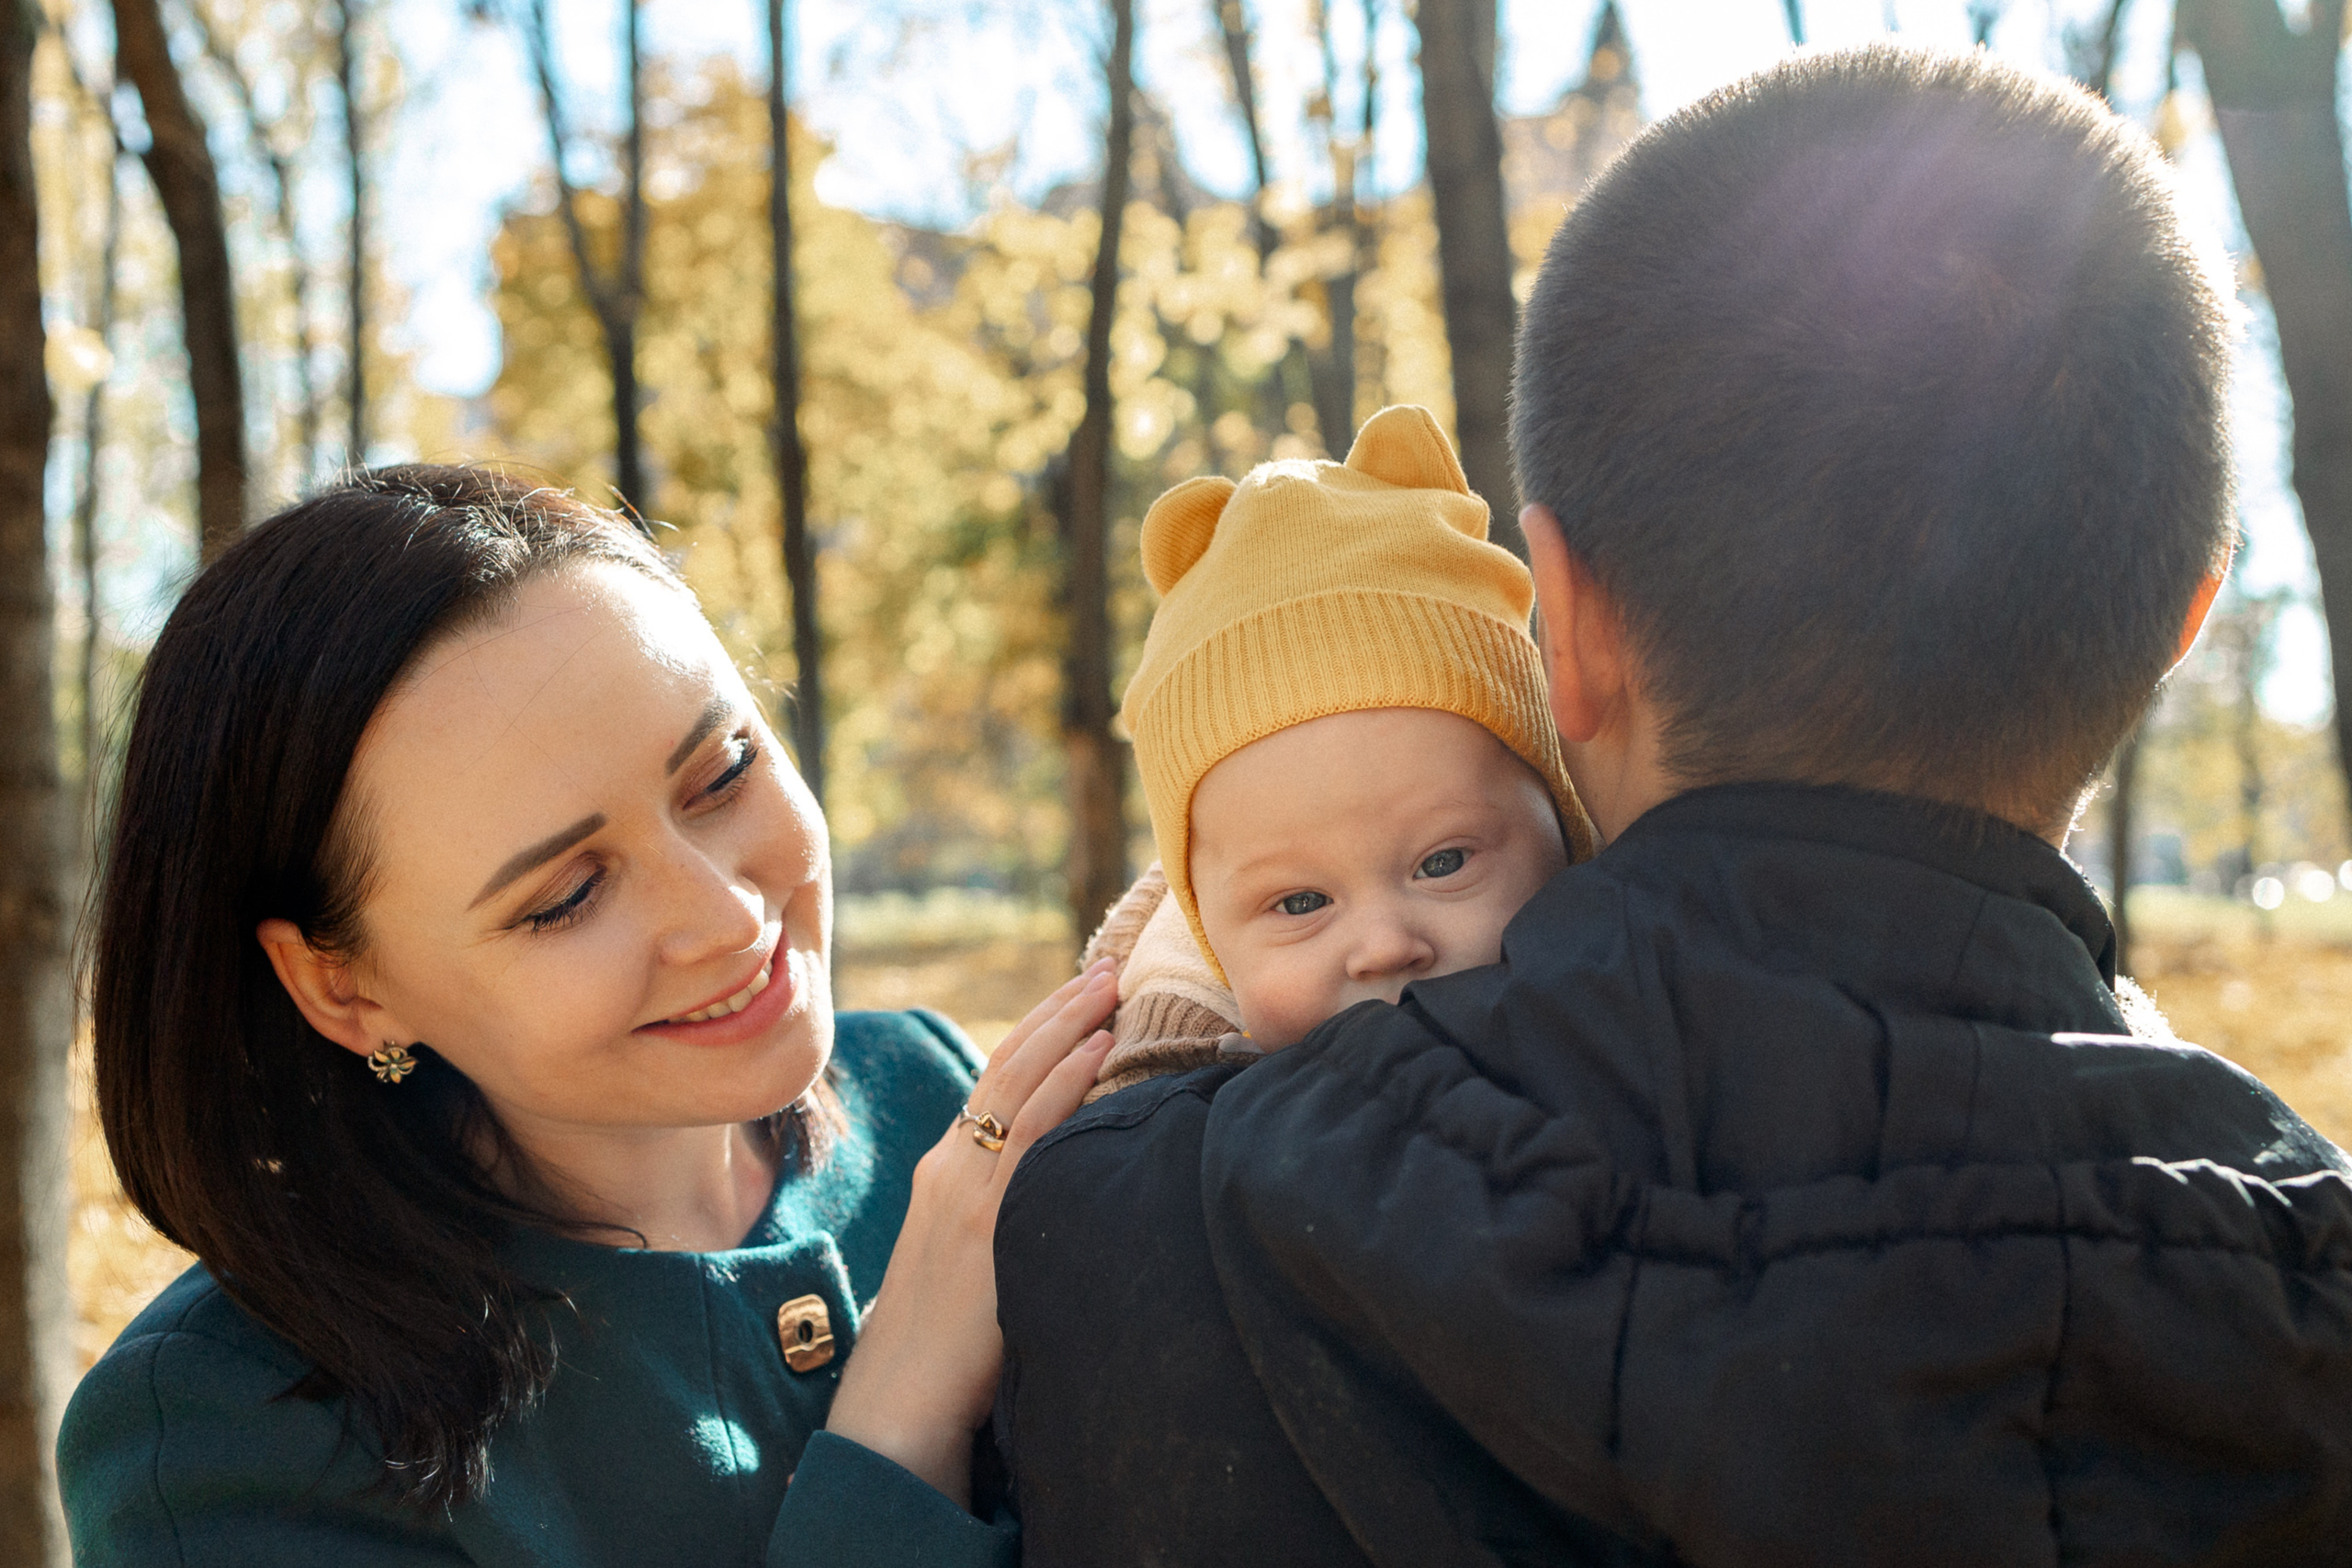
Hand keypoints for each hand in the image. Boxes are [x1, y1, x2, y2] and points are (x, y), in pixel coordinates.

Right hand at [822, 959, 1117, 1507]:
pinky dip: (1067, 1080)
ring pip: (1021, 1082)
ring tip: (1111, 984)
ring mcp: (967, 1186)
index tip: (1078, 997)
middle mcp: (950, 1163)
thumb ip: (998, 1212)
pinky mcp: (987, 1217)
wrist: (898, 1398)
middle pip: (1009, 1064)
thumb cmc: (938, 1344)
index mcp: (944, 1169)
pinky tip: (1099, 1047)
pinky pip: (1033, 1131)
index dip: (1038, 1033)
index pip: (996, 1081)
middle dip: (1059, 1011)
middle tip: (1105, 968)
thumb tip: (1054, 1191)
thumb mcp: (962, 1258)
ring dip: (1070, 1026)